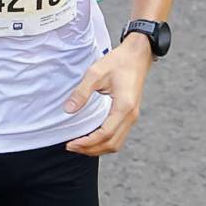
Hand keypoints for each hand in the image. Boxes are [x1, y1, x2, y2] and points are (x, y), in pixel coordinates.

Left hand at [63, 35, 148, 155]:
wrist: (137, 56)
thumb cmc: (118, 62)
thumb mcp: (96, 72)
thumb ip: (82, 92)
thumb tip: (68, 110)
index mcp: (124, 106)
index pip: (105, 134)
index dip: (87, 142)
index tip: (71, 144)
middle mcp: (131, 115)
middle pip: (111, 144)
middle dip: (90, 150)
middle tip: (71, 147)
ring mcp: (132, 117)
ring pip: (116, 143)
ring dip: (98, 149)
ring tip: (79, 145)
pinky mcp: (130, 115)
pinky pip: (118, 136)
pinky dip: (104, 142)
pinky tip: (91, 138)